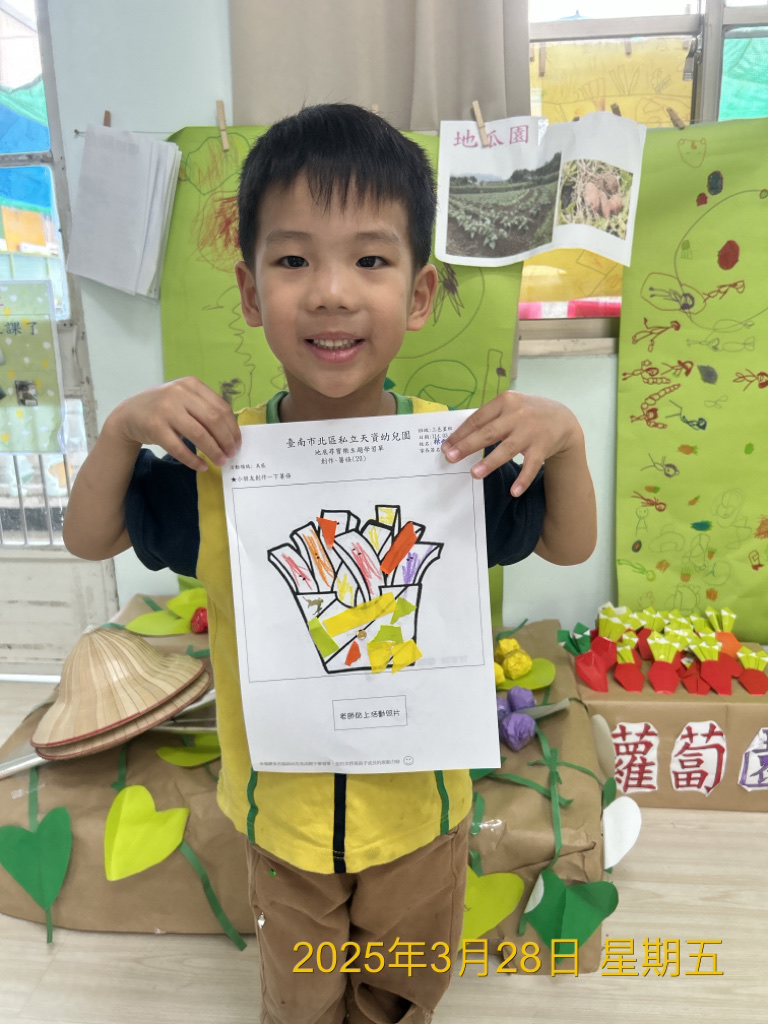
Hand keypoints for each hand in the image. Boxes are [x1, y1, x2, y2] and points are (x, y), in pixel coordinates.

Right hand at [105, 377, 240, 471]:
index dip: (233, 428)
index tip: (237, 443)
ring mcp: (166, 409)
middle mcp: (179, 393)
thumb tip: (232, 434)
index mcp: (191, 385)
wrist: (130, 414)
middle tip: (231, 454)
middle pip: (213, 420)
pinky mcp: (155, 427)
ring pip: (198, 434)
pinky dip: (193, 460)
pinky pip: (179, 448)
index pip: (221, 407)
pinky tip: (201, 466)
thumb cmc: (164, 408)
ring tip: (220, 461)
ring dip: (213, 451)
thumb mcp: (184, 399)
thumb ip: (205, 408)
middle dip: (226, 440)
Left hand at [441, 391, 581, 495]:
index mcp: (505, 401)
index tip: (446, 446)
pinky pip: (531, 465)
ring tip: (474, 474)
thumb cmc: (528, 413)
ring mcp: (531, 431)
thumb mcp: (510, 406)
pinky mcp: (543, 446)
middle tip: (450, 457)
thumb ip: (490, 418)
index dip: (460, 433)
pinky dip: (523, 479)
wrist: (563, 418)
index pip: (478, 418)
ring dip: (490, 462)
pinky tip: (514, 491)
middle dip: (468, 446)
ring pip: (507, 449)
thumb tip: (461, 438)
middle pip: (489, 432)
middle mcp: (518, 414)